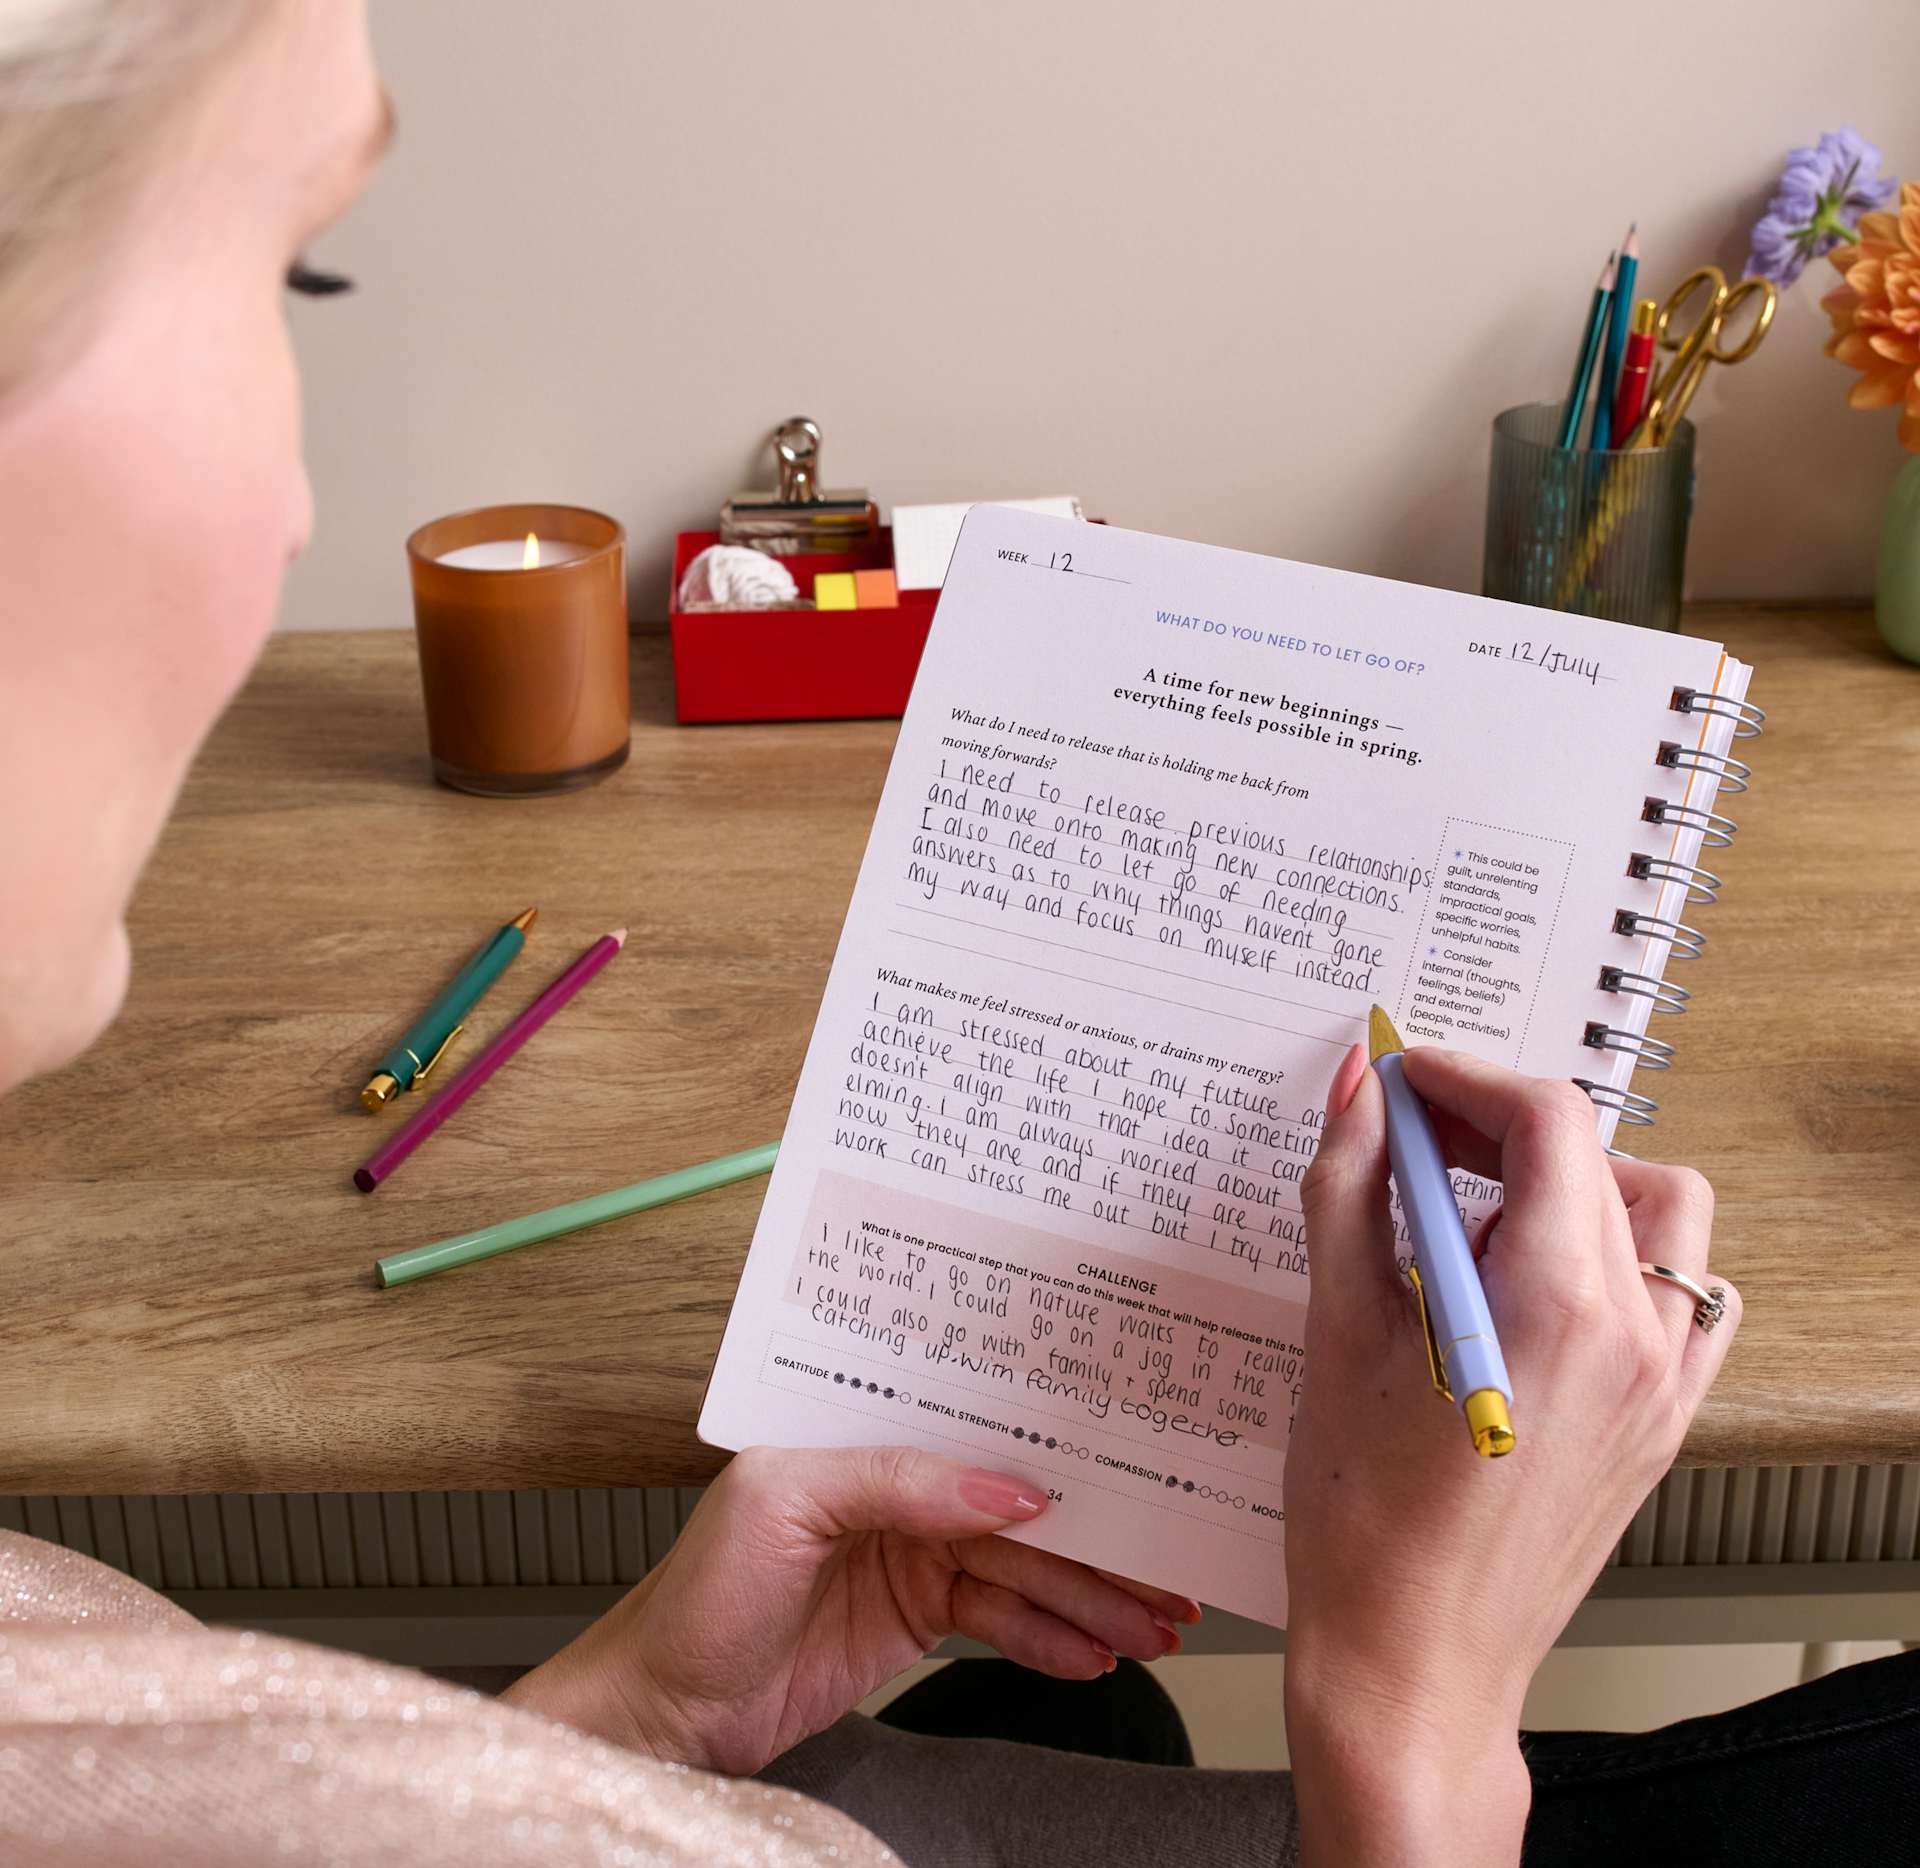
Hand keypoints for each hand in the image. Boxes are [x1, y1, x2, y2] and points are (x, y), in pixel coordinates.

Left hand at [502, 1443, 1194, 1774]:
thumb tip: (1005, 1491)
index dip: (1053, 1448)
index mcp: (863, 1432)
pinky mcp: (916, 1617)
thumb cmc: (694, 1594)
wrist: (663, 1711)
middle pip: (1017, 1507)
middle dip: (1096, 1538)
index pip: (977, 1430)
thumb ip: (897, 1483)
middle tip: (1167, 1569)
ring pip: (1023, 1570)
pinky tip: (1095, 1654)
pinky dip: (1052, 1639)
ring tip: (1152, 1625)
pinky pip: (1001, 1621)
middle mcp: (895, 1487)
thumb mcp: (783, 1503)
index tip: (1126, 1468)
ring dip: (1091, 1598)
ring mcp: (911, 1554)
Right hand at [1283, 1043, 1738, 1865]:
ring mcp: (1666, 1384)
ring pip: (1657, 1215)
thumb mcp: (1339, 1327)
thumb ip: (1350, 1186)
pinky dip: (1616, 1258)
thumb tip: (1358, 1093)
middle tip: (1416, 1140)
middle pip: (1597, 1154)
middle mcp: (1638, 1337)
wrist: (1413, 1661)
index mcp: (1558, 1305)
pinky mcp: (1664, 1421)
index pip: (1548, 1120)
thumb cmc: (1368, 1522)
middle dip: (1499, 1123)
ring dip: (1572, 1183)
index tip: (1405, 1080)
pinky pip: (1679, 1297)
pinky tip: (1530, 1289)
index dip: (1466, 1077)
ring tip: (1475, 1223)